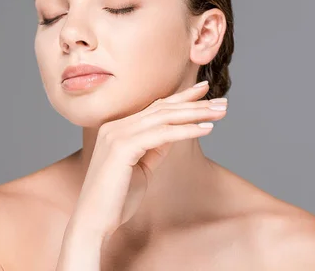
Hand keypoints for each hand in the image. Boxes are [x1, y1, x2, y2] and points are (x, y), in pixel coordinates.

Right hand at [67, 81, 227, 238]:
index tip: (203, 92)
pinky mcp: (122, 148)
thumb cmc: (116, 199)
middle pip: (161, 108)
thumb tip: (173, 134)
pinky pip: (161, 135)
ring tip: (221, 112)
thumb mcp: (141, 168)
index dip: (180, 98)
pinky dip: (186, 130)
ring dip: (195, 113)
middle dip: (193, 102)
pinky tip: (207, 129)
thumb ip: (153, 149)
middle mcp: (114, 126)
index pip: (153, 107)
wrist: (93, 222)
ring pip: (163, 117)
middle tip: (221, 101)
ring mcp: (116, 135)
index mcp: (116, 129)